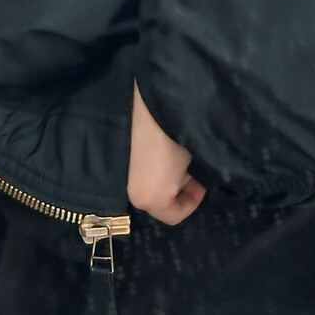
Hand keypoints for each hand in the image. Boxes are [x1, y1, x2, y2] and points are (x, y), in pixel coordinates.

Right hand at [127, 78, 206, 224]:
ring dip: (160, 172)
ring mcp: (118, 173)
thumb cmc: (174, 131)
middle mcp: (129, 191)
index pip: (174, 215)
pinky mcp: (111, 154)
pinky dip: (147, 160)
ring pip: (144, 181)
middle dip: (175, 185)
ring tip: (174, 150)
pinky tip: (157, 141)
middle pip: (156, 198)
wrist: (146, 99)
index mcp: (149, 197)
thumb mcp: (192, 156)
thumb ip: (192, 176)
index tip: (202, 182)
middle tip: (188, 165)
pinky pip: (134, 166)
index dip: (193, 201)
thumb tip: (192, 176)